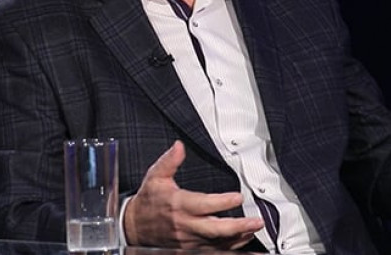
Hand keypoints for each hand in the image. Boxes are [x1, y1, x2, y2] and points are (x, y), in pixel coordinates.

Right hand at [124, 140, 263, 248]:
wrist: (134, 227)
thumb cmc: (148, 201)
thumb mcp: (155, 177)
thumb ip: (169, 161)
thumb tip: (179, 146)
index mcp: (179, 205)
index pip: (205, 205)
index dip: (223, 202)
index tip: (238, 197)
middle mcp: (186, 225)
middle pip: (216, 229)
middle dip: (238, 226)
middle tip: (256, 221)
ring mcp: (189, 240)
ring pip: (217, 242)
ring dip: (238, 237)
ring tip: (253, 229)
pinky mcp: (189, 249)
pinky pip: (213, 250)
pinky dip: (229, 246)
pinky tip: (241, 239)